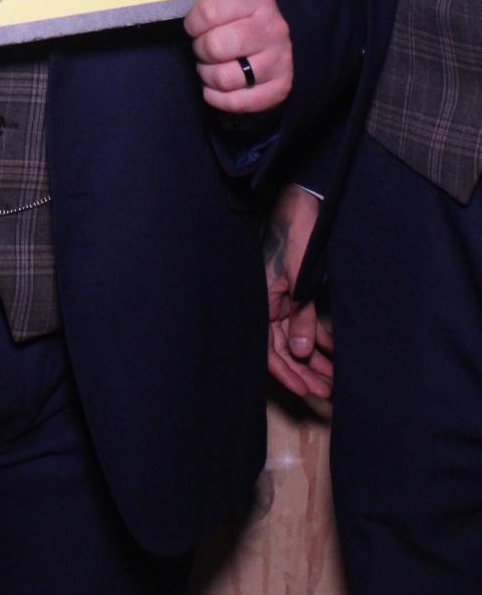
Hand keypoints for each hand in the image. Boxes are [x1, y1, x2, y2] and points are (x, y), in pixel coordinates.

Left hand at [184, 0, 292, 114]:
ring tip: (213, 63)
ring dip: (208, 74)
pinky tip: (219, 85)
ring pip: (224, 77)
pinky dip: (219, 97)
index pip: (208, 11)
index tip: (194, 22)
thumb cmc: (241, 12)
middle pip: (214, 47)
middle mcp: (274, 28)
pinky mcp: (280, 90)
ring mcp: (280, 60)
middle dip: (200, 48)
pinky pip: (237, 103)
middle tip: (204, 44)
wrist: (277, 46)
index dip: (193, 20)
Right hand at [265, 183, 332, 407]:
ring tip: (334, 378)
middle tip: (327, 393)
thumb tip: (303, 352)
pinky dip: (318, 336)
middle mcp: (269, 304)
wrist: (299, 201)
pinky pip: (304, 321)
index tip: (308, 392)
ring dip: (314, 359)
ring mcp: (282, 298)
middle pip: (285, 350)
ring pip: (296, 338)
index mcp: (261, 301)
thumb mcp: (297, 277)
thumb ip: (300, 315)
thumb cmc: (293, 234)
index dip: (288, 374)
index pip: (270, 350)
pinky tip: (333, 350)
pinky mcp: (294, 290)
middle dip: (305, 373)